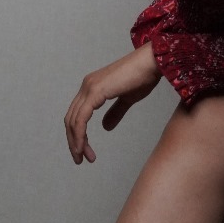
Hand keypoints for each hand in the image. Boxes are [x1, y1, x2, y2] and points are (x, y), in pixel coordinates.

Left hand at [64, 42, 160, 163]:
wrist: (152, 62)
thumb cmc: (144, 76)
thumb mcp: (128, 100)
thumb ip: (115, 112)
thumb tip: (105, 127)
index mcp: (92, 87)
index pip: (77, 115)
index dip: (79, 135)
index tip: (86, 152)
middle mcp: (86, 86)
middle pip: (71, 119)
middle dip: (74, 142)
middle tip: (81, 159)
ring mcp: (89, 88)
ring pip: (73, 121)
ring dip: (76, 142)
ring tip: (82, 158)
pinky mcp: (95, 92)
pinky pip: (81, 118)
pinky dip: (80, 135)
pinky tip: (83, 147)